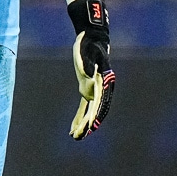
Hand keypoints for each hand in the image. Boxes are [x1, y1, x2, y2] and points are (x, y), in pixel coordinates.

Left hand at [67, 0, 114, 138]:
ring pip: (90, 111)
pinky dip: (79, 117)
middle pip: (96, 110)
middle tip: (79, 136)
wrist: (93, 38)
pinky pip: (84, 107)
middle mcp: (102, 88)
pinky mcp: (88, 90)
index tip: (90, 125)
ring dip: (83, 124)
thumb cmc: (88, 44)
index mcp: (104, 80)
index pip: (101, 101)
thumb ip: (86, 66)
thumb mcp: (85, 52)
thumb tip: (89, 82)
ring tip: (76, 137)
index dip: (96, 114)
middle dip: (88, 124)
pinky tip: (72, 129)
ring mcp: (95, 90)